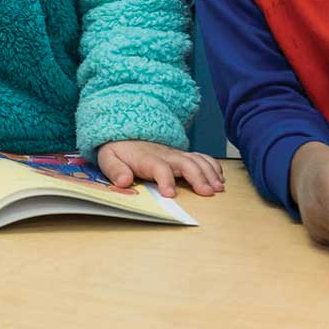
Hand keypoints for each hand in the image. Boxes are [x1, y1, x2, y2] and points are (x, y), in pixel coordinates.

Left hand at [97, 140, 224, 197]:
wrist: (125, 134)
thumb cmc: (118, 150)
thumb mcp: (108, 158)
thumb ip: (115, 170)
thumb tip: (123, 181)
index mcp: (146, 158)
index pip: (158, 167)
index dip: (165, 179)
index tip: (170, 194)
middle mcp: (164, 155)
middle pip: (184, 163)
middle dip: (197, 176)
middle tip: (207, 192)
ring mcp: (175, 154)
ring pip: (196, 160)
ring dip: (209, 173)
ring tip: (218, 188)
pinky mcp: (182, 155)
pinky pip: (201, 157)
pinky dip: (213, 166)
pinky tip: (220, 178)